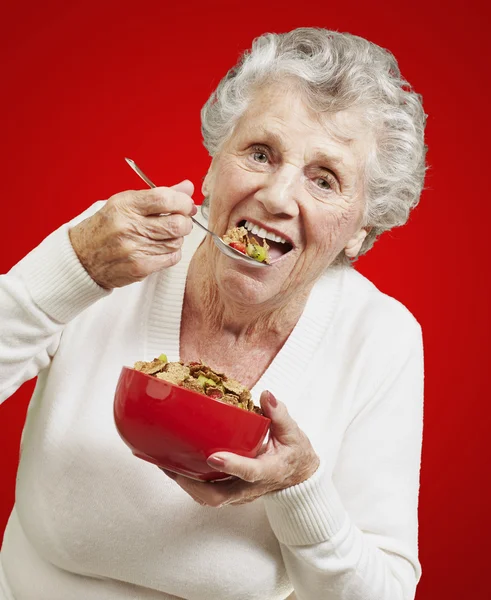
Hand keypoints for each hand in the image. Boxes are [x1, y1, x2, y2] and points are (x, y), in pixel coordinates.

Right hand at [69, 181, 196, 288]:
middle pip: (177, 223)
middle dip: (185, 221)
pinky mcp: (139, 267)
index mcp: (125, 205)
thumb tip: (188, 188)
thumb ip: (159, 195)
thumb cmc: (106, 227)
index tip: (186, 205)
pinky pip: (171, 258)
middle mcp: (128, 226)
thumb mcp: (126, 204)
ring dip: (176, 238)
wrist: (82, 258)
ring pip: (176, 241)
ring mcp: (134, 248)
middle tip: (180, 221)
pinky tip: (161, 248)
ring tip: (164, 235)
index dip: (183, 202)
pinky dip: (171, 252)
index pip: (165, 198)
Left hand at [162, 391, 319, 506]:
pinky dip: (191, 483)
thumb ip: (279, 413)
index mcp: (269, 471)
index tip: (213, 456)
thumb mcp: (293, 432)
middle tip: (173, 466)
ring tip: (166, 466)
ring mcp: (240, 495)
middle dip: (193, 484)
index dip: (232, 465)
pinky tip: (175, 468)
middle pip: (219, 495)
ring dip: (187, 484)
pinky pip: (208, 494)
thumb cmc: (295, 454)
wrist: (300, 478)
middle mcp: (251, 488)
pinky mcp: (232, 494)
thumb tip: (266, 395)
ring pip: (209, 498)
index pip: (250, 472)